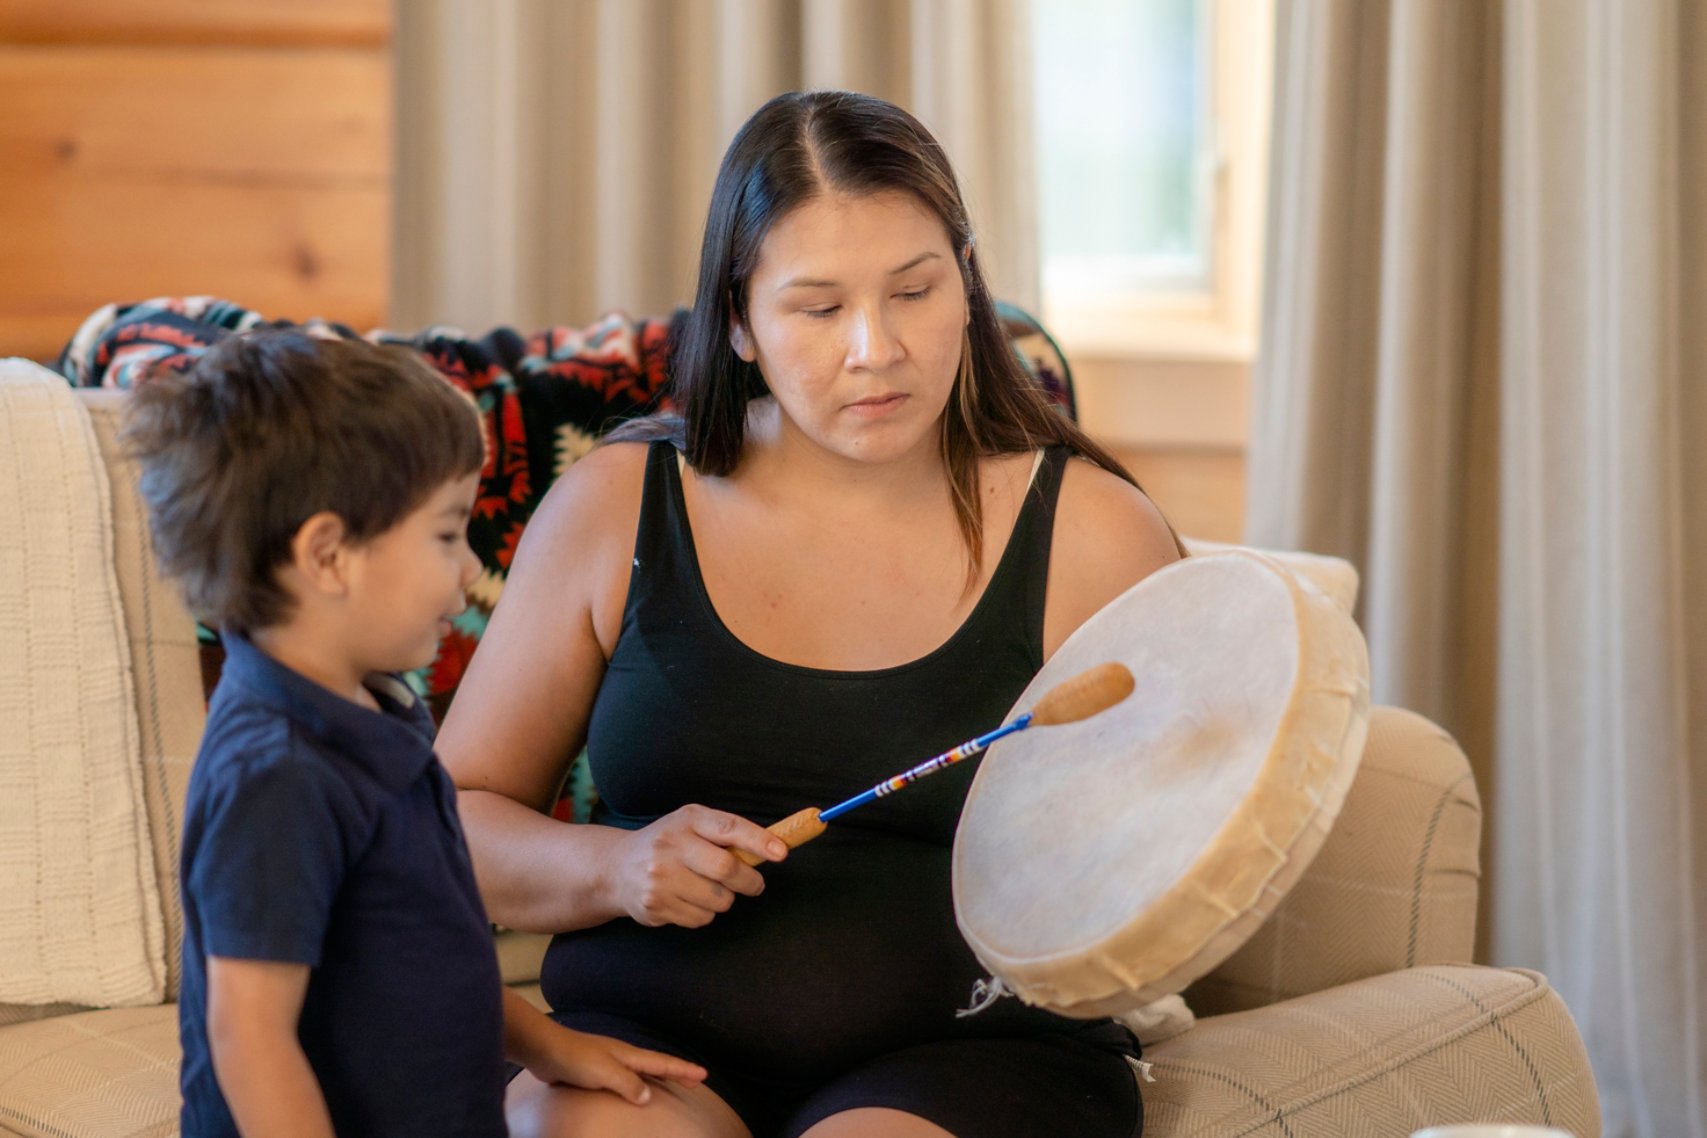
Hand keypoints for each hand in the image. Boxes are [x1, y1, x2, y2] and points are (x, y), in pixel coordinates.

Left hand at [521, 1025, 706, 1104]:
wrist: (546, 1050)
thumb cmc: (576, 1058)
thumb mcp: (605, 1072)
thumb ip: (627, 1084)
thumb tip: (648, 1097)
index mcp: (629, 1055)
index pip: (663, 1063)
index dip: (683, 1069)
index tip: (703, 1074)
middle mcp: (623, 1056)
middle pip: (657, 1065)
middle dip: (677, 1073)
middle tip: (696, 1081)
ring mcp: (609, 1062)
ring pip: (642, 1071)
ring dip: (659, 1077)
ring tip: (671, 1085)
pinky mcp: (596, 1071)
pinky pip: (625, 1079)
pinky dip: (638, 1083)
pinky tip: (632, 1091)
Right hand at [608, 805, 785, 926]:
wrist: (616, 868)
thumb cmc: (669, 844)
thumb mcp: (692, 826)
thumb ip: (726, 834)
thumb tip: (775, 847)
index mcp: (686, 820)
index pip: (728, 828)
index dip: (759, 841)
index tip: (781, 853)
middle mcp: (670, 846)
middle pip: (727, 869)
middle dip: (750, 881)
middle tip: (755, 884)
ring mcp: (660, 878)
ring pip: (718, 900)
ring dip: (724, 899)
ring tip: (707, 888)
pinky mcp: (655, 906)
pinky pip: (701, 919)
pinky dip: (704, 913)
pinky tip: (688, 900)